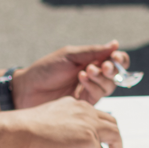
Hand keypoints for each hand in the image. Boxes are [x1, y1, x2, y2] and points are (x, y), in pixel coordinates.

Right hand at [6, 96, 122, 147]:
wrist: (19, 131)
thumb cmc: (27, 131)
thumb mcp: (50, 127)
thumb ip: (63, 137)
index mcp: (75, 105)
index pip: (96, 115)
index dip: (101, 129)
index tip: (102, 140)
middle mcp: (85, 110)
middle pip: (111, 122)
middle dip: (115, 138)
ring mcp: (88, 124)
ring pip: (113, 134)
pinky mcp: (88, 139)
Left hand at [13, 42, 130, 107]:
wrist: (28, 89)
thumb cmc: (47, 69)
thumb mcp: (70, 55)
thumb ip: (93, 52)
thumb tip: (115, 44)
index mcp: (90, 60)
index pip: (114, 59)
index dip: (119, 59)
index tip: (115, 57)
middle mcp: (93, 75)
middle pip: (115, 74)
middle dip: (111, 69)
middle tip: (103, 67)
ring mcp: (89, 90)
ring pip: (109, 86)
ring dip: (100, 77)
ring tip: (85, 72)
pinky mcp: (85, 103)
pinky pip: (98, 96)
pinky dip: (93, 86)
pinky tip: (80, 79)